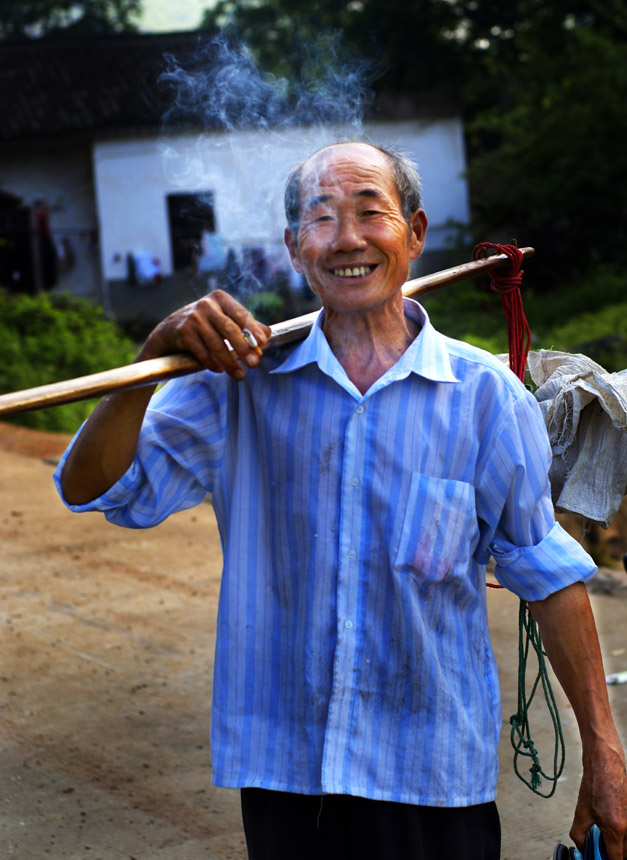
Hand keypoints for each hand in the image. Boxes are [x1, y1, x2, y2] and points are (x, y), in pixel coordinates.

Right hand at [138, 290, 270, 380]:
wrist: (168, 332)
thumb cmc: (202, 326)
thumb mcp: (223, 320)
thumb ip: (245, 325)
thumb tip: (268, 333)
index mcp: (220, 298)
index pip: (241, 314)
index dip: (253, 330)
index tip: (262, 344)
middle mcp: (207, 305)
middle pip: (230, 329)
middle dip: (244, 348)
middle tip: (254, 364)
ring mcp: (193, 317)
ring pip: (217, 344)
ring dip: (230, 362)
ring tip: (239, 375)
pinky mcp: (183, 332)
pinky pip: (202, 351)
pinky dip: (212, 363)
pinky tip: (219, 370)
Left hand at [570, 739, 626, 859]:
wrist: (606, 764)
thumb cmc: (595, 784)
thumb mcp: (581, 811)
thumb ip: (579, 834)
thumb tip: (581, 846)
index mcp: (616, 830)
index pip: (617, 859)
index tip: (598, 857)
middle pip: (624, 852)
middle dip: (612, 853)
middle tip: (598, 847)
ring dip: (617, 843)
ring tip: (602, 833)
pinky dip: (620, 832)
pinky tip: (608, 822)